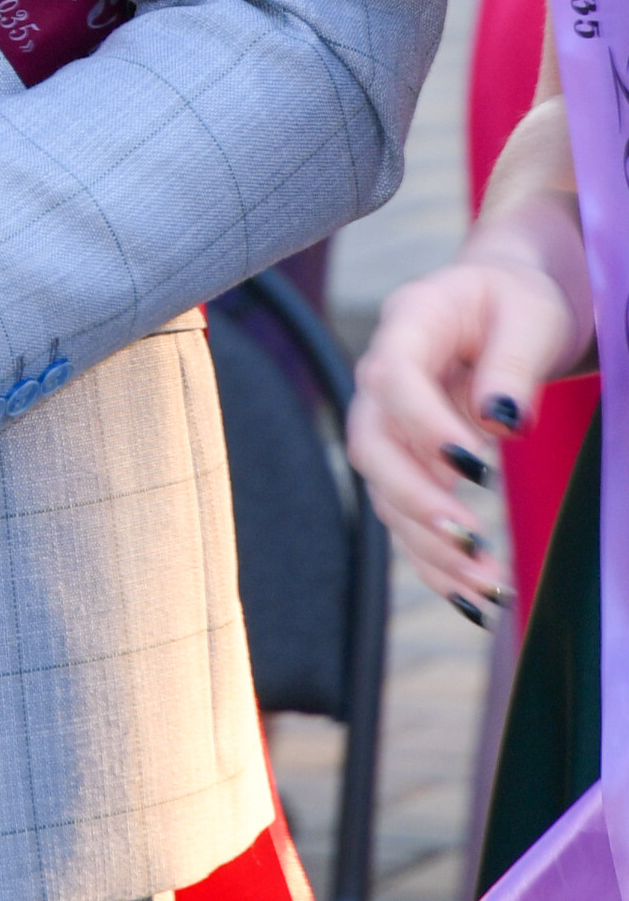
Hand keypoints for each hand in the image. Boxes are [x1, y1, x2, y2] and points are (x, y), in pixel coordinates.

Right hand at [347, 233, 588, 606]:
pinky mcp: (410, 463)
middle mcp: (383, 377)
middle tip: (469, 538)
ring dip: (430, 545)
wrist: (505, 305)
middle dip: (413, 498)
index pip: (392, 378)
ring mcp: (391, 424)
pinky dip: (434, 563)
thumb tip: (500, 424)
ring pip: (384, 493)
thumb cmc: (519, 301)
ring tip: (490, 586)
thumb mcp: (531, 315)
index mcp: (409, 323)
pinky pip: (407, 519)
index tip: (477, 469)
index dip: (423, 427)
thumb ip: (513, 362)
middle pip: (370, 444)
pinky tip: (472, 600)